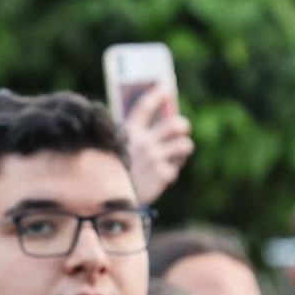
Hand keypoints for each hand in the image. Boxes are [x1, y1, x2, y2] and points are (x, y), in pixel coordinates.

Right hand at [124, 89, 193, 205]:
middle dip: (182, 126)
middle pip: (176, 124)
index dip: (156, 96)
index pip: (144, 107)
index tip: (165, 90)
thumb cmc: (113, 176)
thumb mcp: (115, 153)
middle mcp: (144, 142)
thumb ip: (132, 142)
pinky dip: (170, 174)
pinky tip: (161, 178)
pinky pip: (175, 169)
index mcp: (129, 134)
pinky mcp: (163, 174)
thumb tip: (153, 130)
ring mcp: (155, 158)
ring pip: (185, 145)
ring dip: (182, 150)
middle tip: (181, 131)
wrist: (109, 204)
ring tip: (175, 156)